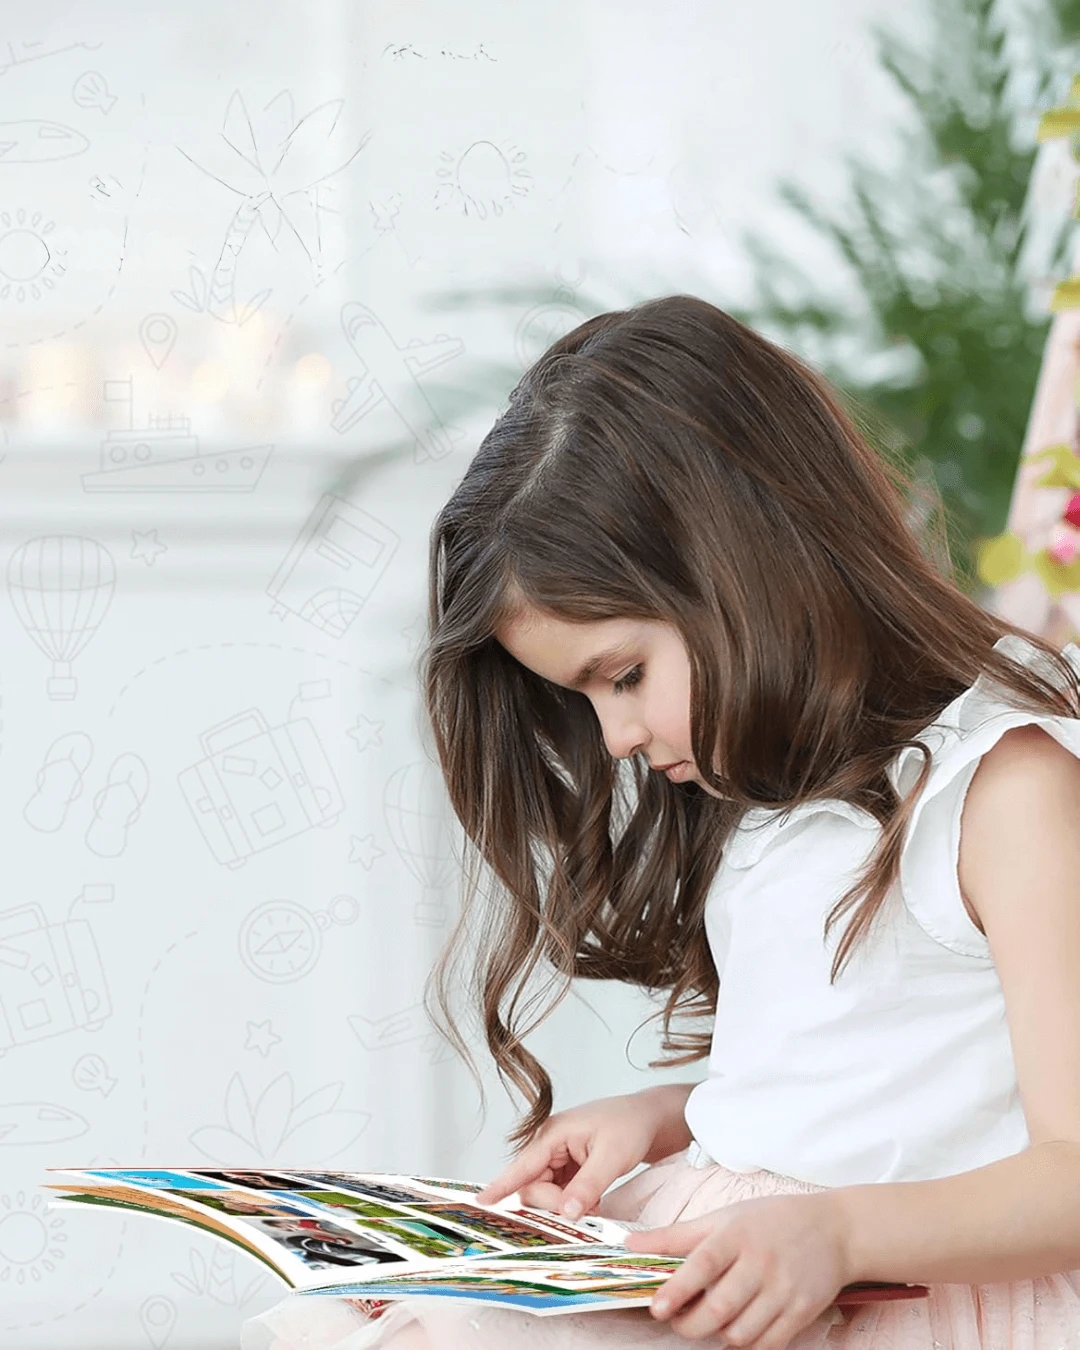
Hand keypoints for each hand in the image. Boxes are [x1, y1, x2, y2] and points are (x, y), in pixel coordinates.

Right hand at [475, 1084, 692, 1219]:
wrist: (652, 1118)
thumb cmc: (631, 1126)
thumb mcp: (612, 1156)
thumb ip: (588, 1185)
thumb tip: (567, 1213)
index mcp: (554, 1134)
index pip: (523, 1166)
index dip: (502, 1185)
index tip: (481, 1202)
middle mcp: (552, 1145)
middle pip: (534, 1186)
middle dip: (552, 1204)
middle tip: (584, 1211)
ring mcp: (561, 1156)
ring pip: (548, 1192)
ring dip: (564, 1205)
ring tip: (593, 1206)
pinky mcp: (571, 1167)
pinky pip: (561, 1193)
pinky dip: (573, 1203)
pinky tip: (593, 1204)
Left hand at [624, 1191, 850, 1346]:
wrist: (834, 1229)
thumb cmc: (769, 1221)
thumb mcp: (723, 1218)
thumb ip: (676, 1235)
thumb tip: (631, 1245)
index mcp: (737, 1234)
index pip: (702, 1265)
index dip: (677, 1290)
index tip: (656, 1308)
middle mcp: (761, 1262)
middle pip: (719, 1309)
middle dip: (691, 1324)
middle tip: (677, 1320)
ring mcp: (784, 1289)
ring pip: (741, 1333)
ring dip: (718, 1336)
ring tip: (711, 1322)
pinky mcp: (802, 1312)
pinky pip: (767, 1344)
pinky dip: (746, 1344)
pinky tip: (738, 1329)